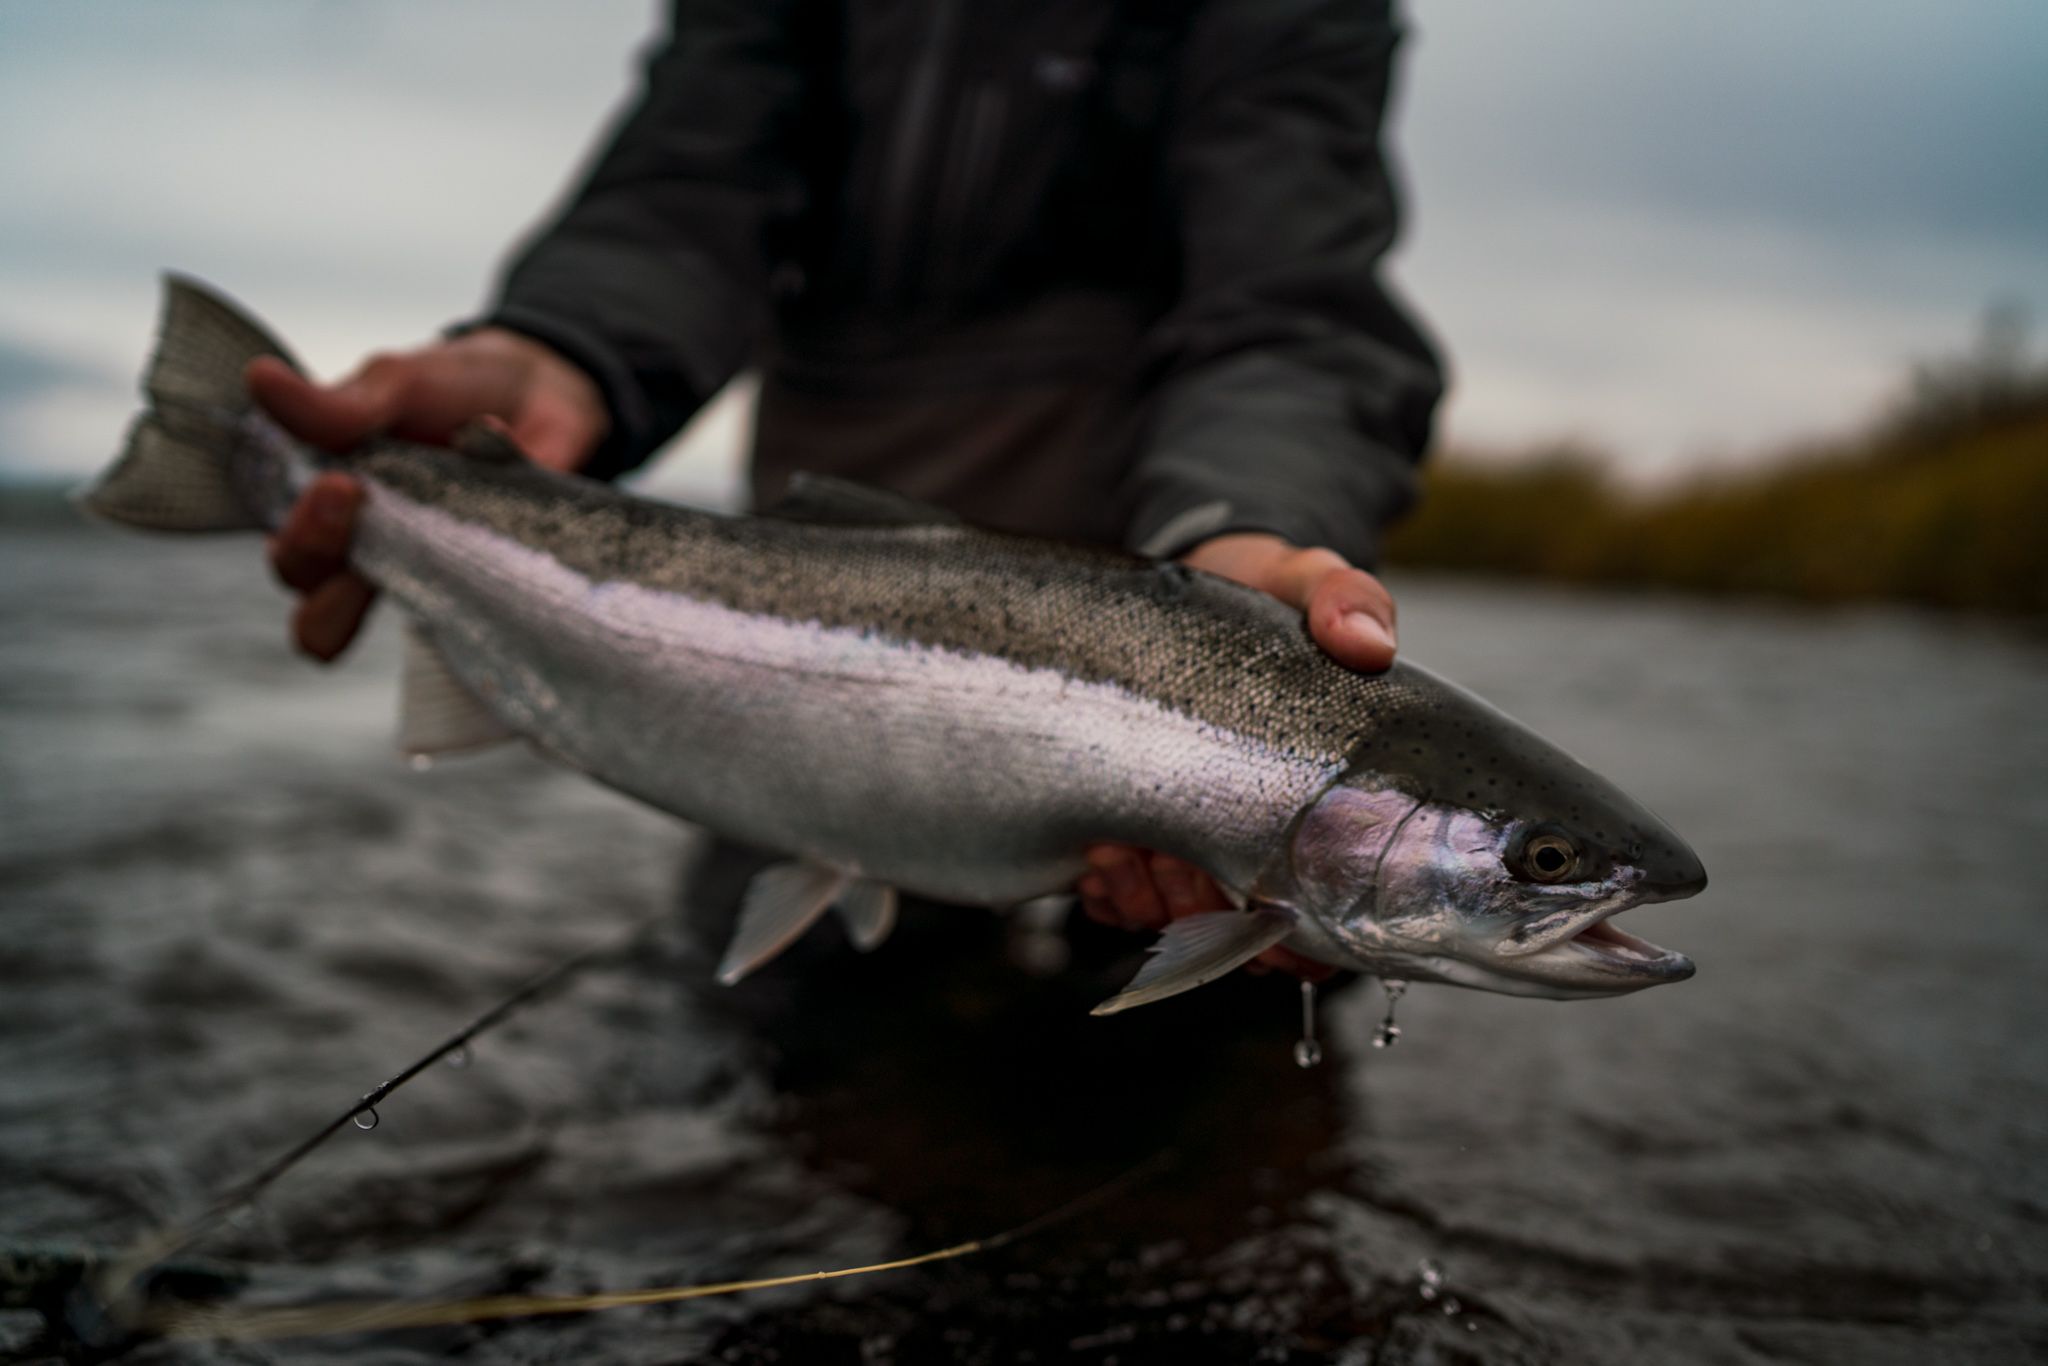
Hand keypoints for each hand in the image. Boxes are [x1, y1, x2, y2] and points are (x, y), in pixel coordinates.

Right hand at [250, 328, 609, 660]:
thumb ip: (339, 402)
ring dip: (399, 598)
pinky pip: (483, 609)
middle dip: (327, 560)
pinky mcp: (494, 577)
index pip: (294, 557)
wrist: (538, 391)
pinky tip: (501, 539)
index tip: (339, 484)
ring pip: (397, 620)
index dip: (303, 537)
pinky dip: (486, 583)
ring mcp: (435, 572)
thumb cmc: (449, 392)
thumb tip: (258, 378)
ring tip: (419, 550)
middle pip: (320, 605)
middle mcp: (376, 555)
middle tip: (355, 496)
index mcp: (335, 514)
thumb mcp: (396, 384)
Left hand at [1079, 532, 1396, 979]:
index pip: (1324, 923)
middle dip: (1195, 905)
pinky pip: (1117, 903)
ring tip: (1117, 843)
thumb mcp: (1304, 580)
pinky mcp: (1131, 833)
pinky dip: (1103, 891)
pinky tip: (1093, 853)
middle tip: (1160, 849)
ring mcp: (1192, 842)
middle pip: (1237, 934)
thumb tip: (1368, 644)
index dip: (1288, 938)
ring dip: (1143, 897)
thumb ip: (1344, 600)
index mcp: (1315, 811)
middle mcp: (1258, 840)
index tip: (1248, 895)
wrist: (1187, 579)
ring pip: (1172, 925)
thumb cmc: (1260, 594)